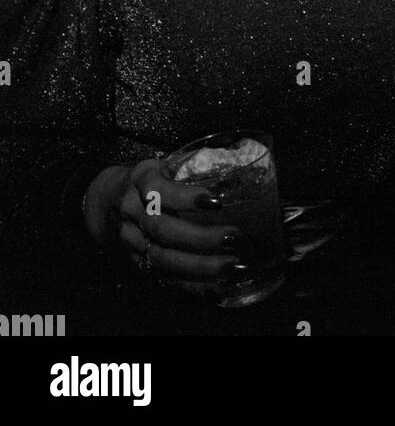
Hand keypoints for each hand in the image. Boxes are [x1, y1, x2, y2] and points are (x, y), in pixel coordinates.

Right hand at [83, 160, 245, 286]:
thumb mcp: (162, 165)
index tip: (217, 202)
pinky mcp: (135, 261)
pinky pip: (162, 276)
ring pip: (162, 258)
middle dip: (200, 237)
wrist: (106, 201)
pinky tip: (215, 284)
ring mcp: (131, 240)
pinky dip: (189, 283)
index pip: (160, 190)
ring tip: (233, 265)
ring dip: (200, 266)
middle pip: (163, 229)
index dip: (186, 198)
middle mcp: (131, 211)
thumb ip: (189, 167)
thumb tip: (235, 168)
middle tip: (234, 237)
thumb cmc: (146, 179)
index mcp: (140, 180)